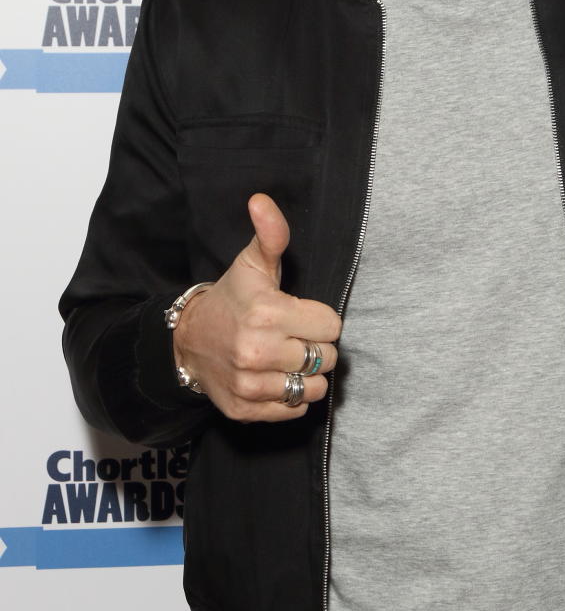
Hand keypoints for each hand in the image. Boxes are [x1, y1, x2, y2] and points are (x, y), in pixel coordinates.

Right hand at [173, 193, 341, 422]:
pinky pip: (294, 409)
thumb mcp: (252, 264)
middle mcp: (257, 352)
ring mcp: (251, 385)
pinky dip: (290, 396)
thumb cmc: (230, 300)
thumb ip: (270, 234)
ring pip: (314, 387)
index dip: (318, 319)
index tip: (298, 314)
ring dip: (306, 374)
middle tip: (291, 336)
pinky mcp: (245, 409)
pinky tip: (274, 376)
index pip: (331, 326)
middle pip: (326, 358)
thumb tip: (262, 200)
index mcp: (267, 313)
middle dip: (314, 346)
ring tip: (286, 358)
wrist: (186, 341)